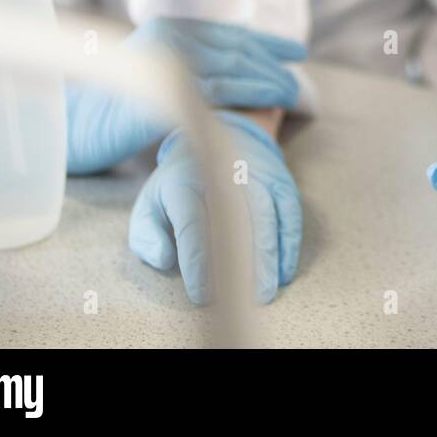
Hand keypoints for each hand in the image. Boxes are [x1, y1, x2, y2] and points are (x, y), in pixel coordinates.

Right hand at [66, 17, 304, 173]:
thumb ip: (196, 63)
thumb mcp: (162, 73)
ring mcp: (166, 62)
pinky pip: (218, 93)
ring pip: (234, 70)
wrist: (77, 130)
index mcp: (171, 27)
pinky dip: (249, 99)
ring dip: (270, 83)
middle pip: (237, 51)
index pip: (230, 33)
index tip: (296, 52)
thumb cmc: (121, 107)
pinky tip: (269, 108)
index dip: (267, 43)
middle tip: (298, 84)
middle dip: (273, 66)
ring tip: (293, 96)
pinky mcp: (164, 93)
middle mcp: (169, 37)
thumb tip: (245, 65)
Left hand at [128, 110, 300, 304]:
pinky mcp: (281, 181)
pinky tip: (284, 270)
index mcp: (185, 183)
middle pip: (235, 220)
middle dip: (239, 263)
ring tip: (266, 291)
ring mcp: (257, 176)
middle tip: (240, 301)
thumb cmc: (183, 184)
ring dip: (268, 256)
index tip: (201, 295)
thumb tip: (165, 259)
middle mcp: (224, 175)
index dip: (197, 262)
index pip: (192, 224)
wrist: (224, 136)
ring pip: (266, 217)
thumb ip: (146, 236)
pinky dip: (289, 243)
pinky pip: (289, 213)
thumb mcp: (151, 203)